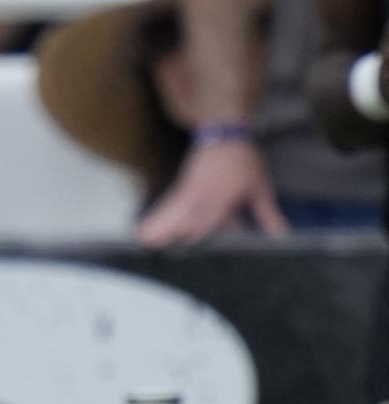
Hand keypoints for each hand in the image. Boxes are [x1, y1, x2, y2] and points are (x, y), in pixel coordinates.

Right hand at [135, 138, 289, 246]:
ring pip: (173, 213)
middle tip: (154, 249)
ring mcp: (191, 191)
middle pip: (186, 219)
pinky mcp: (182, 189)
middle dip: (172, 235)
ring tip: (143, 241)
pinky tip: (144, 229)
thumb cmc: (244, 162)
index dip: (198, 234)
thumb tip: (281, 236)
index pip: (210, 220)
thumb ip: (268, 215)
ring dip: (160, 228)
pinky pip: (169, 206)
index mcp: (225, 197)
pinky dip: (157, 218)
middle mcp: (205, 195)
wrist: (225, 133)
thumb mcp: (260, 188)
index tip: (187, 248)